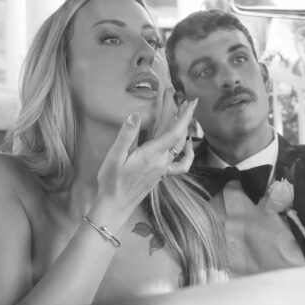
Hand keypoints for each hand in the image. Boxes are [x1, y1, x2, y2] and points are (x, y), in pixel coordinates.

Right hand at [94, 97, 197, 228]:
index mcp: (152, 154)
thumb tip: (136, 115)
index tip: (192, 101)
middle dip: (184, 116)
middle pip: (179, 135)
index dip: (185, 115)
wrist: (116, 205)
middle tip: (185, 100)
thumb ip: (126, 135)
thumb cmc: (112, 181)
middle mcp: (162, 161)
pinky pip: (180, 163)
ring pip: (180, 146)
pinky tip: (184, 145)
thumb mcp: (115, 157)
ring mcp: (163, 168)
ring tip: (184, 115)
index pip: (175, 131)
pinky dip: (186, 152)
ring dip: (184, 129)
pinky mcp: (161, 174)